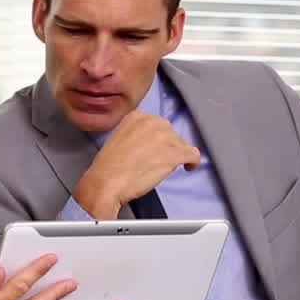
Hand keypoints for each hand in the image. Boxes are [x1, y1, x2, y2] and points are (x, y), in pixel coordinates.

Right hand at [72, 111, 201, 218]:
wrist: (106, 182)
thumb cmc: (108, 168)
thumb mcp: (118, 139)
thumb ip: (136, 135)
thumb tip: (149, 144)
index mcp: (137, 117)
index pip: (158, 124)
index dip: (159, 139)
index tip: (157, 148)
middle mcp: (152, 122)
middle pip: (171, 133)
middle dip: (168, 146)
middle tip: (160, 161)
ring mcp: (164, 138)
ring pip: (182, 144)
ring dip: (177, 156)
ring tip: (167, 168)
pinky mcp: (174, 154)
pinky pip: (193, 155)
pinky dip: (193, 162)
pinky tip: (189, 167)